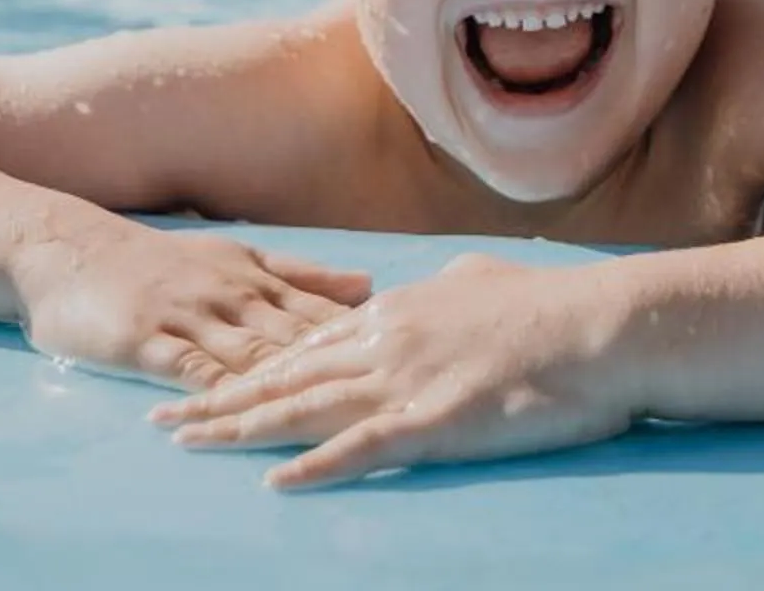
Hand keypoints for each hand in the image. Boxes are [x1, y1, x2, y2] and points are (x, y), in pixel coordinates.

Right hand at [12, 221, 370, 388]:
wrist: (67, 248)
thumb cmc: (156, 260)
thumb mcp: (235, 256)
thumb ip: (301, 275)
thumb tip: (370, 287)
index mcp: (259, 276)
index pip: (325, 313)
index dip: (372, 338)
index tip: (416, 353)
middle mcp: (233, 294)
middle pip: (301, 338)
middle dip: (350, 365)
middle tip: (395, 386)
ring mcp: (191, 316)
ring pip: (252, 356)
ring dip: (297, 385)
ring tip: (339, 410)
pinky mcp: (149, 340)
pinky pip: (190, 370)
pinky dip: (220, 393)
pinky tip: (246, 414)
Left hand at [148, 252, 638, 489]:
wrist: (601, 326)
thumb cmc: (554, 305)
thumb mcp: (484, 279)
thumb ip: (445, 288)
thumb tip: (432, 286)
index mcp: (396, 311)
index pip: (305, 344)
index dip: (250, 367)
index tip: (205, 382)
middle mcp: (385, 340)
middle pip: (284, 375)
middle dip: (218, 398)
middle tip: (161, 417)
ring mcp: (405, 380)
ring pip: (303, 407)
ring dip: (239, 429)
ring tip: (186, 444)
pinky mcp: (434, 421)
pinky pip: (360, 448)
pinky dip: (314, 467)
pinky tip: (273, 483)